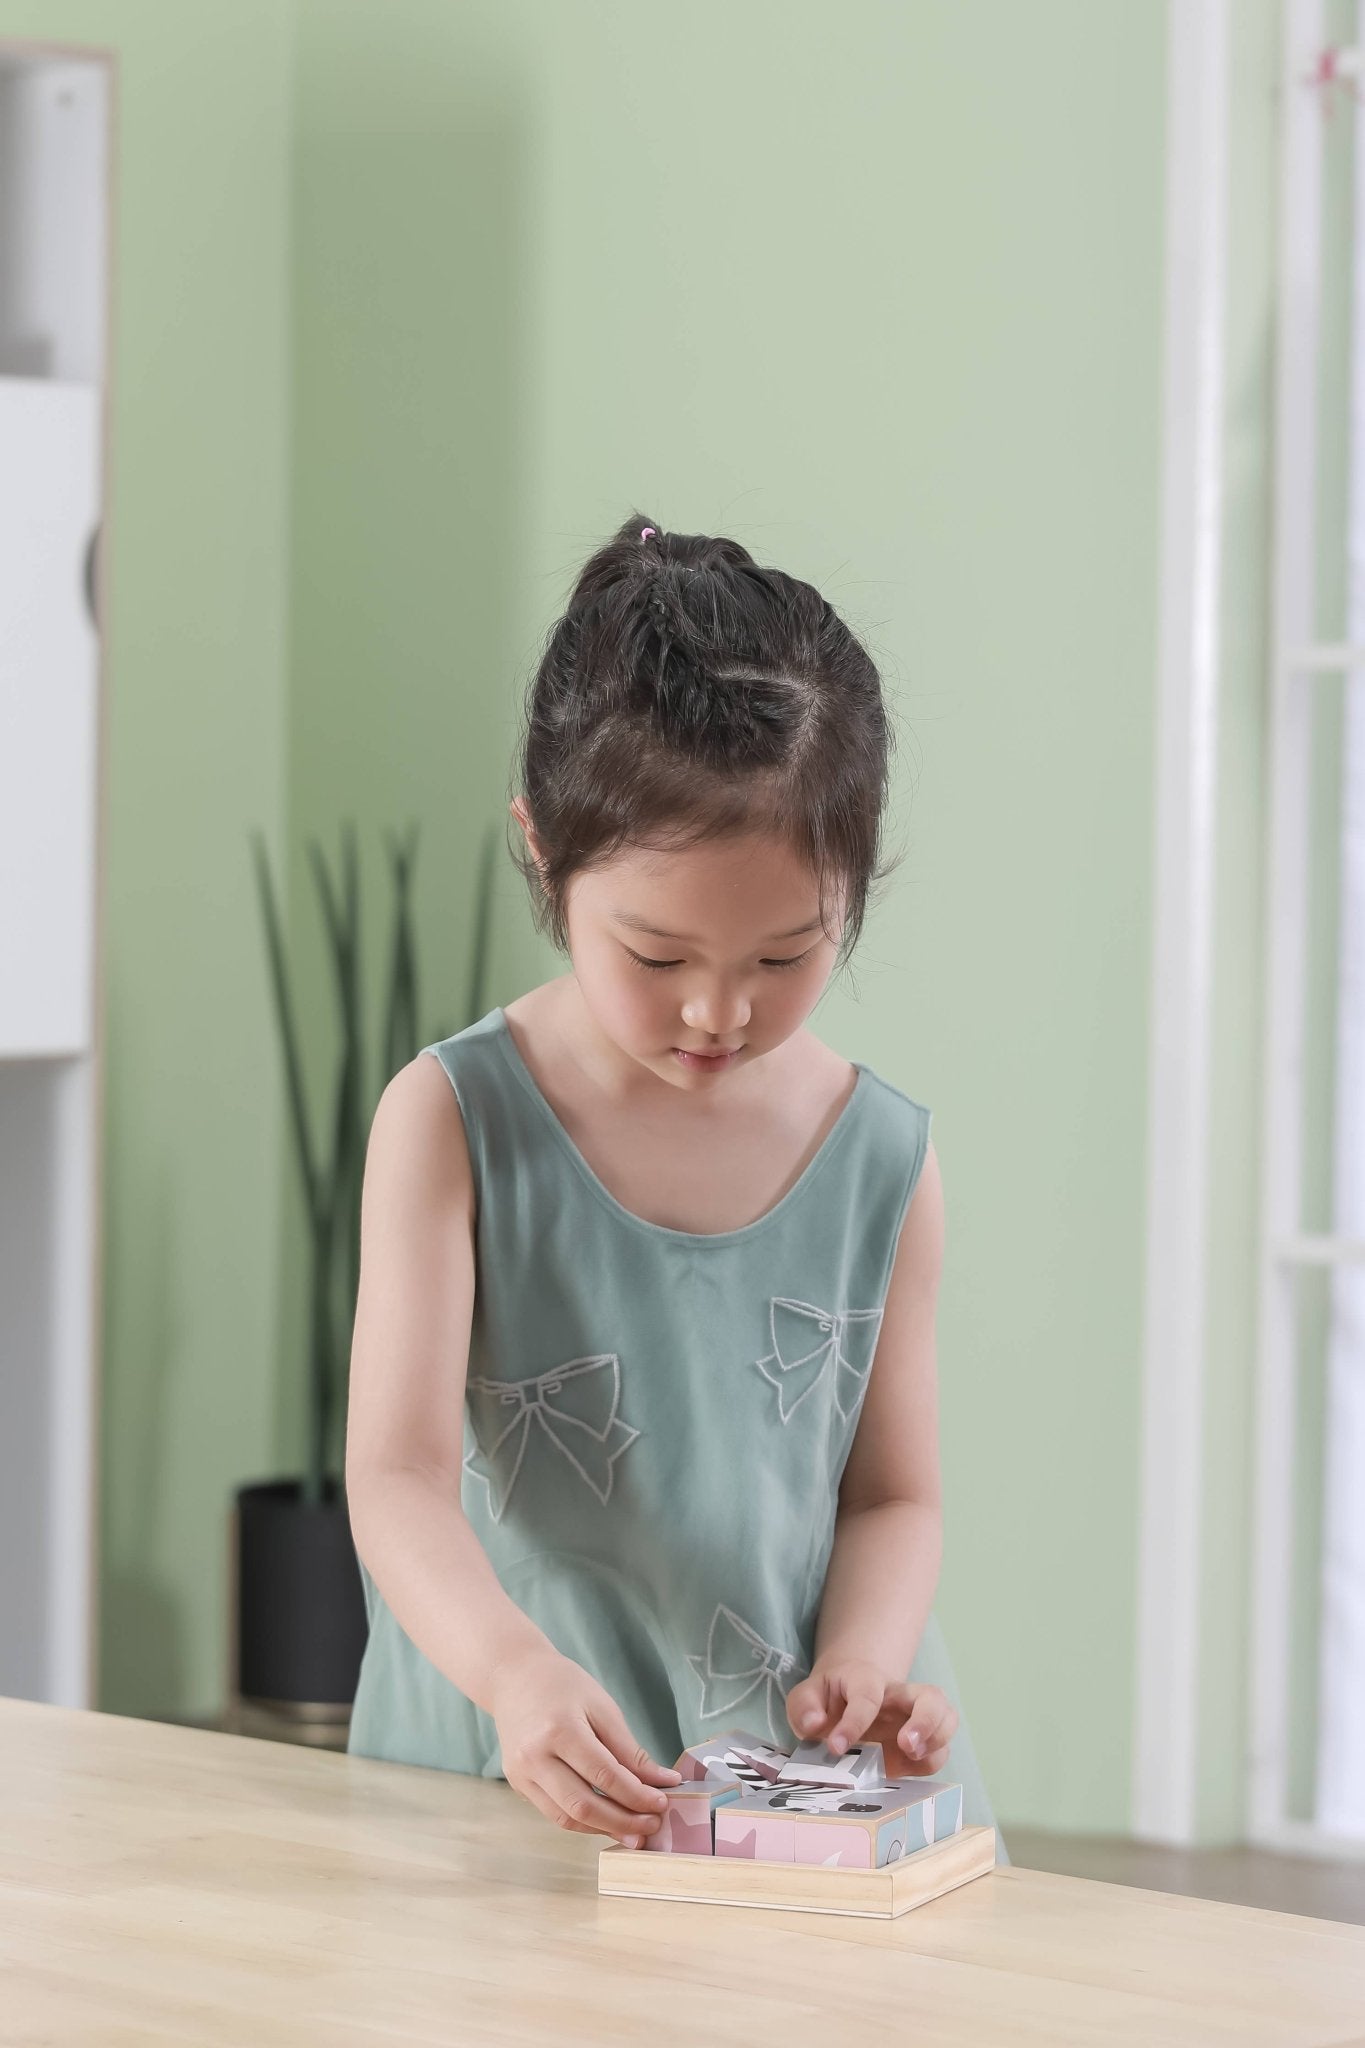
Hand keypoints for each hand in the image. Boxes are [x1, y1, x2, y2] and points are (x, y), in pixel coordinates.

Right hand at [489, 1644, 681, 1846]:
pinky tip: (606, 1820)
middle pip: (583, 1805)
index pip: (605, 1775)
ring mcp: (521, 1774)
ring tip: (634, 1832)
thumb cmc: (563, 1686)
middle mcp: (535, 1757)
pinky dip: (583, 1821)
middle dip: (623, 1821)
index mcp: (560, 1731)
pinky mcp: (517, 1784)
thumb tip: (663, 1781)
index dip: (637, 1795)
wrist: (514, 1678)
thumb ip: (629, 1750)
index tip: (662, 1803)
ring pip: (566, 1818)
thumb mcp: (602, 1708)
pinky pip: (554, 1813)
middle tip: (652, 1825)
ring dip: (603, 1829)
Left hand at [785, 1655, 957, 1775]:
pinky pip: (940, 1752)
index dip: (853, 1722)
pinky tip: (906, 1771)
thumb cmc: (828, 1699)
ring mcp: (914, 1719)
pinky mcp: (921, 1745)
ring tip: (911, 1756)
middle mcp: (899, 1696)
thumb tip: (815, 1724)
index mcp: (866, 1680)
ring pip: (947, 1720)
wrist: (846, 1699)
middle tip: (906, 1745)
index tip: (836, 1747)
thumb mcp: (806, 1696)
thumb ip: (804, 1707)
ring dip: (936, 1741)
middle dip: (926, 1721)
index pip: (868, 1695)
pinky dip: (929, 1763)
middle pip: (932, 1696)